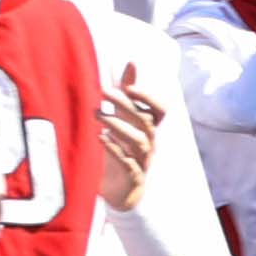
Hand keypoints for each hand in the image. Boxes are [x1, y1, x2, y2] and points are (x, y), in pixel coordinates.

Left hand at [98, 75, 164, 207]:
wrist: (121, 192)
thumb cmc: (122, 149)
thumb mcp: (124, 120)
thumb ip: (128, 94)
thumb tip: (132, 63)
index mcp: (149, 130)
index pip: (160, 110)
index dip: (148, 97)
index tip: (129, 86)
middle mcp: (150, 144)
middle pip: (146, 122)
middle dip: (126, 105)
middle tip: (103, 92)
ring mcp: (143, 162)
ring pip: (138, 141)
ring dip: (118, 125)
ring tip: (95, 114)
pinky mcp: (133, 178)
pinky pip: (129, 164)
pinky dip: (115, 150)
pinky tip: (101, 139)